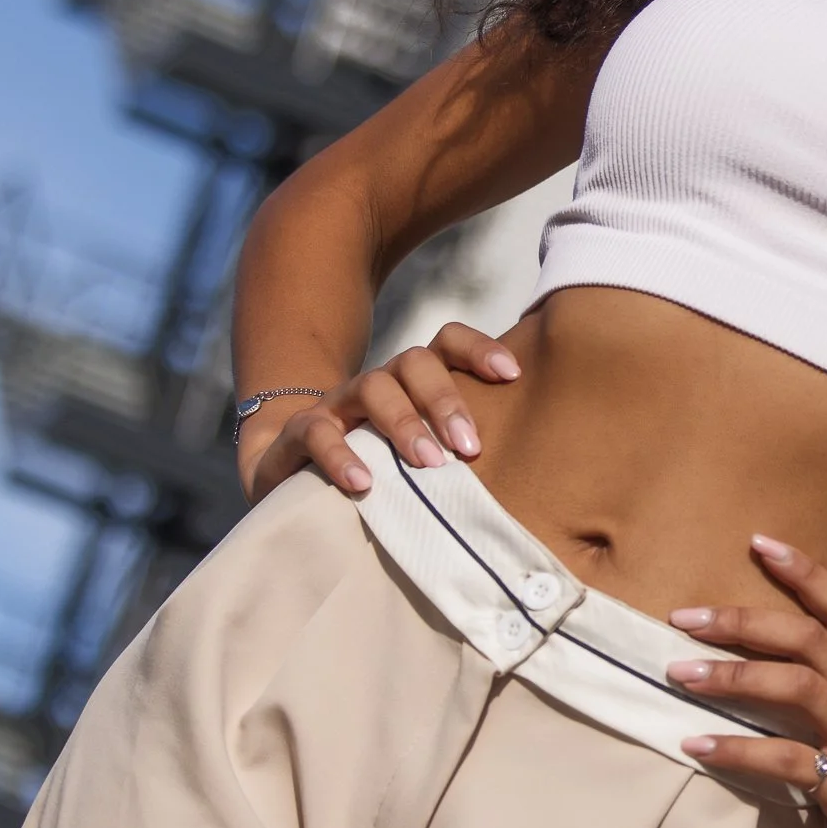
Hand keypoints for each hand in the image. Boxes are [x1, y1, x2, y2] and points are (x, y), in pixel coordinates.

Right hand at [241, 320, 519, 502]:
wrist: (291, 476)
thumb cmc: (380, 468)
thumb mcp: (424, 456)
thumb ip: (462, 452)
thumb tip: (536, 477)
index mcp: (412, 382)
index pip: (447, 343)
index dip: (479, 349)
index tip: (513, 374)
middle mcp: (379, 383)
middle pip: (414, 362)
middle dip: (445, 400)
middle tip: (471, 447)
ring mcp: (338, 404)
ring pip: (373, 387)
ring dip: (403, 423)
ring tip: (429, 464)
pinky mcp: (299, 433)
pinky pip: (317, 431)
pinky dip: (340, 455)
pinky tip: (364, 483)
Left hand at [666, 535, 826, 827]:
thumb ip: (814, 692)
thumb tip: (744, 663)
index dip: (804, 572)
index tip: (757, 542)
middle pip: (808, 637)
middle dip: (743, 620)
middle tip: (683, 617)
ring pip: (799, 686)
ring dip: (733, 675)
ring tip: (679, 674)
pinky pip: (788, 759)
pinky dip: (737, 748)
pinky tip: (694, 744)